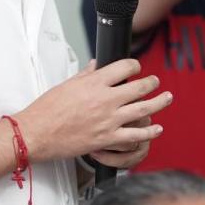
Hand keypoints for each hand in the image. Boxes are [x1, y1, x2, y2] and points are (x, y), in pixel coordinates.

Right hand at [15, 59, 171, 163]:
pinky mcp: (107, 139)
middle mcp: (105, 99)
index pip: (124, 68)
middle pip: (139, 88)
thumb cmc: (47, 109)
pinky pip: (135, 135)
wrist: (37, 133)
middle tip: (155, 82)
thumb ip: (86, 74)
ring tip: (167, 97)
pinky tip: (157, 128)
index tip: (136, 68)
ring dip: (159, 103)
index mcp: (94, 82)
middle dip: (151, 83)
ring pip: (143, 109)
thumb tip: (97, 65)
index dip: (134, 66)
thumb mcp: (66, 85)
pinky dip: (149, 131)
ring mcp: (108, 120)